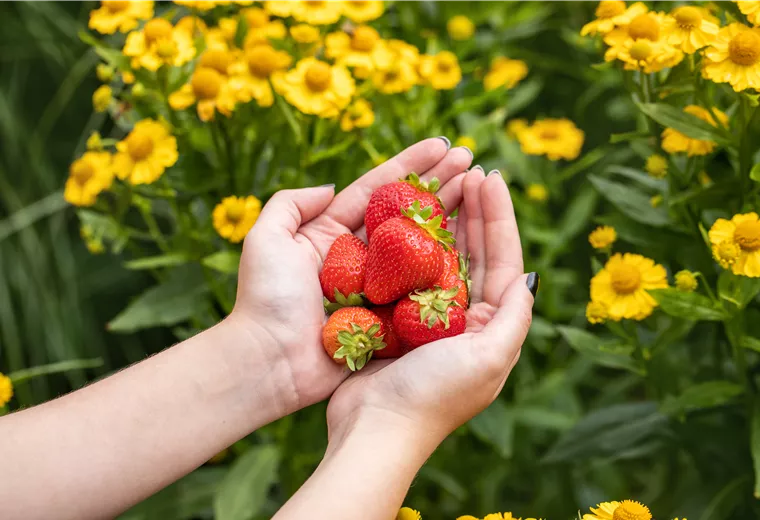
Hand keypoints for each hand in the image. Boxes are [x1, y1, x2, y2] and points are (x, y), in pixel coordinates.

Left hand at [230, 138, 472, 413]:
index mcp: (330, 233)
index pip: (378, 190)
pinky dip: (446, 267)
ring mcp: (377, 286)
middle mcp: (359, 256)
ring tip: (480, 191)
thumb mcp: (266, 239)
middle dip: (440, 185)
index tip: (443, 145)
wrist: (269, 362)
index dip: (412, 165)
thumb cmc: (265, 300)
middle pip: (406, 213)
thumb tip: (330, 187)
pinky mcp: (389, 315)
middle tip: (472, 161)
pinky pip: (422, 287)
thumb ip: (291, 204)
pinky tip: (473, 246)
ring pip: (420, 245)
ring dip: (451, 218)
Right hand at [326, 166, 535, 446]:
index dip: (499, 218)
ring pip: (442, 257)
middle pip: (475, 253)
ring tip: (445, 183)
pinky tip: (406, 216)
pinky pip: (406, 271)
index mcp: (491, 326)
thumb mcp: (488, 358)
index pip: (503, 260)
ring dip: (446, 221)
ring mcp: (428, 318)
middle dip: (475, 211)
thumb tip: (530, 276)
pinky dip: (409, 243)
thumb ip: (514, 317)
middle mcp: (465, 319)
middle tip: (469, 170)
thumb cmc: (433, 396)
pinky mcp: (396, 319)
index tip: (491, 177)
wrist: (374, 430)